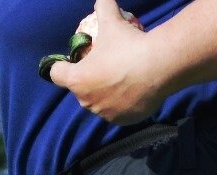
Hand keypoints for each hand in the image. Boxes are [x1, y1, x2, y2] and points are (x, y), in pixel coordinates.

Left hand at [50, 0, 171, 125]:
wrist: (159, 67)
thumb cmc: (129, 45)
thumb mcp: (111, 19)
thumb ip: (102, 6)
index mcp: (78, 79)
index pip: (56, 74)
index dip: (61, 66)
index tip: (71, 61)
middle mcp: (88, 101)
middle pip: (79, 91)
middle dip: (86, 82)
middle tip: (101, 68)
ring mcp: (106, 114)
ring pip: (99, 103)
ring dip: (103, 95)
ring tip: (117, 81)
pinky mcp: (124, 121)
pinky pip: (118, 112)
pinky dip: (121, 104)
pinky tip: (131, 91)